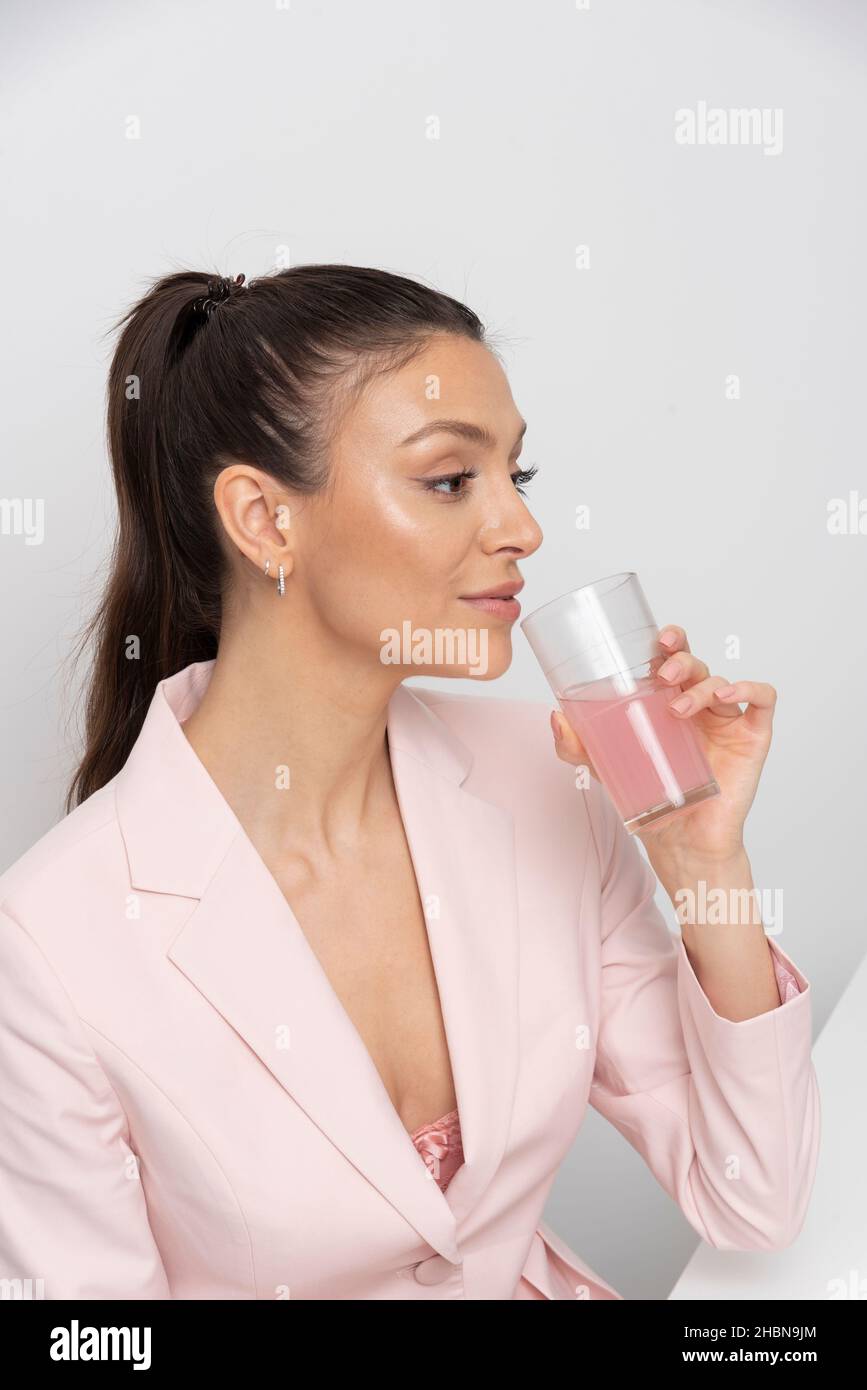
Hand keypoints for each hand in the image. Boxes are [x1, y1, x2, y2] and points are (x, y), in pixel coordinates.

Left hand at [550, 623, 776, 866]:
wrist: (681, 840)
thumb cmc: (649, 798)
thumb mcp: (604, 768)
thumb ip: (576, 746)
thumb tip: (555, 717)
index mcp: (668, 701)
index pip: (672, 658)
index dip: (670, 640)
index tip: (657, 639)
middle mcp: (699, 704)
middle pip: (695, 663)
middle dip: (681, 658)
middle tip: (663, 673)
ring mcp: (726, 719)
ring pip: (720, 680)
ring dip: (700, 686)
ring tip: (679, 709)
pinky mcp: (752, 737)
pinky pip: (762, 700)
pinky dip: (749, 687)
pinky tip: (728, 693)